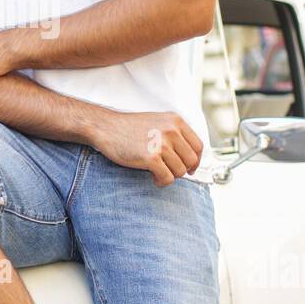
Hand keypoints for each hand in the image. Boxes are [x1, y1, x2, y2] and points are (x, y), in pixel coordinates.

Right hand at [89, 110, 203, 186]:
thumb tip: (191, 157)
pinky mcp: (151, 157)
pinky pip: (167, 178)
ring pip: (180, 171)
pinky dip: (161, 182)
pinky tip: (153, 177)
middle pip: (191, 160)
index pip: (198, 146)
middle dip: (182, 170)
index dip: (196, 161)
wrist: (106, 127)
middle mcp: (171, 131)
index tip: (189, 168)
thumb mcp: (158, 122)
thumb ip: (175, 134)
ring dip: (170, 176)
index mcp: (176, 121)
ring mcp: (161, 144)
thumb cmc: (129, 128)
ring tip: (157, 172)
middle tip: (170, 171)